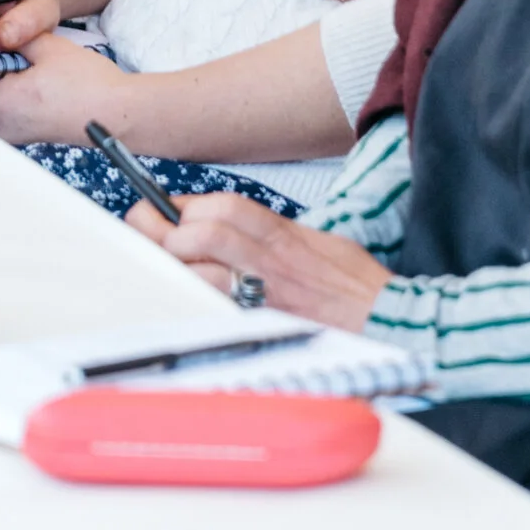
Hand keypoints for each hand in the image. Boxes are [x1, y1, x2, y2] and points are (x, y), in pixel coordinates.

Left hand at [0, 26, 133, 143]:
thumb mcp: (49, 47)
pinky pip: (14, 112)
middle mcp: (2, 123)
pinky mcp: (32, 136)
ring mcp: (17, 134)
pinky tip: (41, 81)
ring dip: (7, 82)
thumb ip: (16, 36)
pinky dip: (20, 96)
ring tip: (32, 65)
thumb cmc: (87, 84)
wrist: (118, 114)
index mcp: (0, 101)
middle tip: (12, 50)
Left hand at [125, 192, 391, 331]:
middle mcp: (269, 258)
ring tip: (158, 264)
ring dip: (171, 264)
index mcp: (280, 232)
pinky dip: (195, 299)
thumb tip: (222, 225)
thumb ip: (270, 232)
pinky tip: (183, 297)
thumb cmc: (352, 283)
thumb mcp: (314, 239)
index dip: (181, 205)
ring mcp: (264, 293)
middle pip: (198, 232)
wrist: (387, 319)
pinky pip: (216, 308)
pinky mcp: (264, 324)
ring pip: (200, 269)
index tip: (162, 208)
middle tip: (142, 229)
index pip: (219, 206)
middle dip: (159, 229)